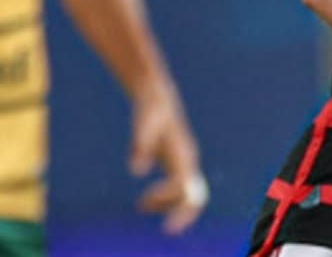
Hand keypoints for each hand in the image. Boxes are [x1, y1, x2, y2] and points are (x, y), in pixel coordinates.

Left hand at [129, 87, 206, 233]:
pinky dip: (165, 201)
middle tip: (167, 230)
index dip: (166, 199)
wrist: (158, 101)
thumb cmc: (151, 114)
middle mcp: (189, 163)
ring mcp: (186, 165)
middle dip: (183, 215)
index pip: (184, 187)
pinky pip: (179, 191)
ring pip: (188, 196)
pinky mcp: (178, 166)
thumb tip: (135, 170)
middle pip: (196, 196)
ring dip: (169, 207)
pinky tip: (144, 203)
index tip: (142, 203)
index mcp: (184, 156)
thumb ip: (140, 147)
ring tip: (142, 206)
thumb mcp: (144, 128)